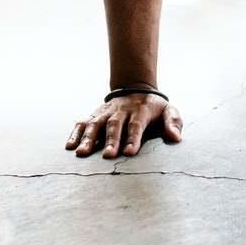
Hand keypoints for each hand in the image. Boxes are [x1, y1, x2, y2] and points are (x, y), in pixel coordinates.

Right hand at [65, 93, 183, 157]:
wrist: (136, 88)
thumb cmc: (154, 108)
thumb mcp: (168, 111)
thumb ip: (173, 123)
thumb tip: (176, 137)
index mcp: (141, 111)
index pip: (136, 125)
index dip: (133, 138)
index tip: (130, 152)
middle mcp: (121, 111)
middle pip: (115, 125)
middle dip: (111, 140)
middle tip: (108, 156)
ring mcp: (106, 112)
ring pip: (96, 123)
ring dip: (89, 138)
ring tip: (82, 153)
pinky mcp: (95, 115)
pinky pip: (83, 122)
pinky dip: (75, 133)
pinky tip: (70, 146)